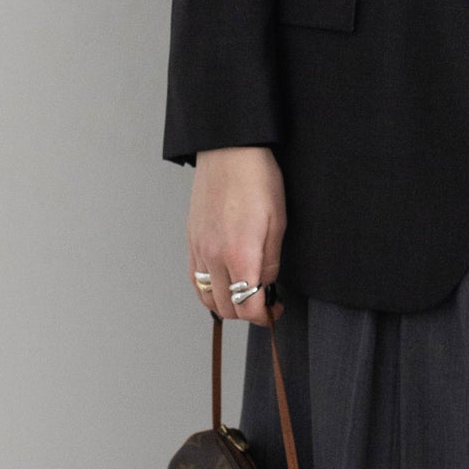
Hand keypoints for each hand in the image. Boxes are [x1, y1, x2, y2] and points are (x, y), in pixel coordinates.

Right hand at [188, 148, 285, 325]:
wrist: (229, 152)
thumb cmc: (257, 180)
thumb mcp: (277, 223)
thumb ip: (271, 261)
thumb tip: (266, 285)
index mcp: (240, 254)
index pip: (248, 306)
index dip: (264, 316)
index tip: (276, 311)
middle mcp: (214, 257)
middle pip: (226, 308)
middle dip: (247, 313)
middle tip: (264, 303)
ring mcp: (199, 250)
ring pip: (206, 298)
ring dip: (226, 305)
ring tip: (244, 295)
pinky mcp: (191, 241)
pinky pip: (194, 279)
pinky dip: (208, 290)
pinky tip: (223, 282)